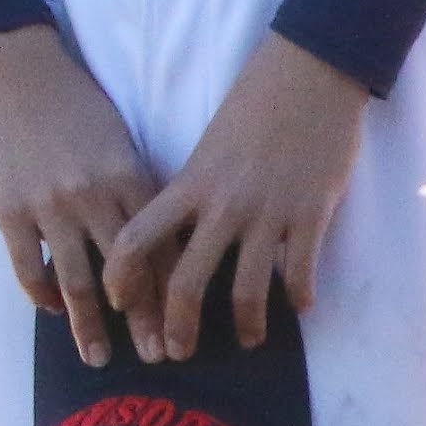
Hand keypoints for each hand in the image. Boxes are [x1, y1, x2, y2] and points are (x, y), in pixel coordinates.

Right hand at [0, 24, 161, 369]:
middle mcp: (95, 197)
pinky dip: (42, 294)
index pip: (161, 249)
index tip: (184, 325)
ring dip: (90, 326)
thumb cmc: (72, 101)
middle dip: (144, 322)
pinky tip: (51, 309)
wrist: (13, 68)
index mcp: (129, 178)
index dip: (173, 293)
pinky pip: (30, 267)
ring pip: (79, 282)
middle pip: (128, 276)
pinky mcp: (10, 207)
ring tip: (99, 357)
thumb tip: (156, 236)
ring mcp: (50, 206)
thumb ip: (133, 187)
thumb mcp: (117, 140)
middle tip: (158, 358)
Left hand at [104, 31, 373, 361]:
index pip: (137, 239)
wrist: (307, 73)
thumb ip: (193, 191)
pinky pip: (300, 270)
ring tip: (248, 339)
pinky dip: (299, 295)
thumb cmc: (253, 105)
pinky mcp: (311, 213)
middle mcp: (222, 206)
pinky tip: (299, 306)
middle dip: (177, 326)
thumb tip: (177, 230)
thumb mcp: (207, 148)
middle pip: (187, 281)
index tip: (115, 304)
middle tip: (174, 353)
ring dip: (247, 324)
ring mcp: (267, 213)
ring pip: (248, 289)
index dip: (120, 277)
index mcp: (189, 185)